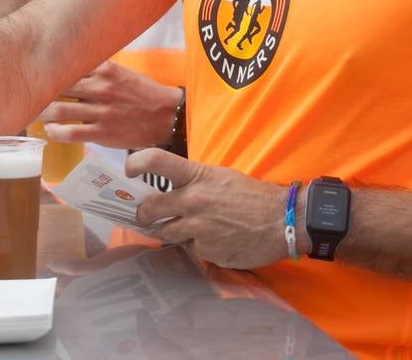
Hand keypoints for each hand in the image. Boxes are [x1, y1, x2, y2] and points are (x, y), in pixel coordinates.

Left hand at [38, 62, 180, 148]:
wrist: (165, 116)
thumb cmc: (141, 93)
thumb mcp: (120, 72)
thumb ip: (95, 69)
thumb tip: (67, 64)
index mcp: (104, 69)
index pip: (67, 65)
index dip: (46, 69)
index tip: (31, 71)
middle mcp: (100, 88)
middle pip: (57, 86)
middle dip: (38, 91)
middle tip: (25, 94)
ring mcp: (100, 112)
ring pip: (59, 110)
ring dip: (41, 113)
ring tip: (32, 114)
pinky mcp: (102, 133)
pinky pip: (70, 133)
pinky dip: (55, 133)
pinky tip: (51, 131)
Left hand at [129, 149, 293, 268]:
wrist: (282, 221)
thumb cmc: (252, 196)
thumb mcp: (220, 177)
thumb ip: (193, 183)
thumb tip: (171, 191)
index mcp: (196, 176)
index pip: (156, 161)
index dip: (136, 164)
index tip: (128, 171)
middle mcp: (192, 201)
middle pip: (149, 208)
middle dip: (144, 215)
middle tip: (145, 216)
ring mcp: (196, 228)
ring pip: (166, 233)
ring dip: (174, 232)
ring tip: (194, 228)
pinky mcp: (205, 251)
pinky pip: (190, 249)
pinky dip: (197, 246)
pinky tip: (215, 240)